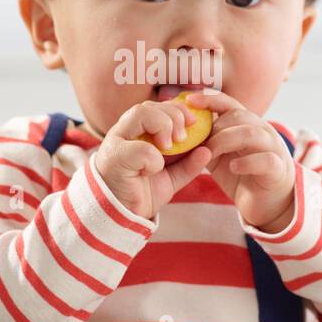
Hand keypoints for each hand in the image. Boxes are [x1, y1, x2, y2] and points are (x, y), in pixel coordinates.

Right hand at [93, 99, 213, 220]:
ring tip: (169, 147)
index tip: (194, 123)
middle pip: (149, 105)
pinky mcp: (114, 157)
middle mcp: (125, 131)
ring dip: (162, 126)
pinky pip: (140, 148)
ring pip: (140, 113)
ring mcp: (117, 141)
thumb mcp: (172, 177)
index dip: (179, 110)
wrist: (123, 215)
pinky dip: (153, 158)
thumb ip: (188, 164)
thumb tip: (207, 150)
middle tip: (183, 138)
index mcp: (138, 131)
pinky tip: (152, 170)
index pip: (159, 107)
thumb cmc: (143, 191)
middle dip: (174, 116)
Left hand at [185, 90, 295, 232]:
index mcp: (247, 124)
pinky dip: (246, 162)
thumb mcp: (219, 155)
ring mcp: (273, 148)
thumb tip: (179, 130)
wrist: (268, 201)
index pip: (230, 103)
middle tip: (200, 144)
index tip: (189, 100)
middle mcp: (262, 131)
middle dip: (215, 128)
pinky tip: (233, 168)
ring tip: (211, 154)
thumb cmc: (242, 173)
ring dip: (227, 141)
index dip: (210, 99)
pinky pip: (265, 160)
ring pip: (252, 133)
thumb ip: (205, 141)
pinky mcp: (278, 169)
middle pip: (239, 116)